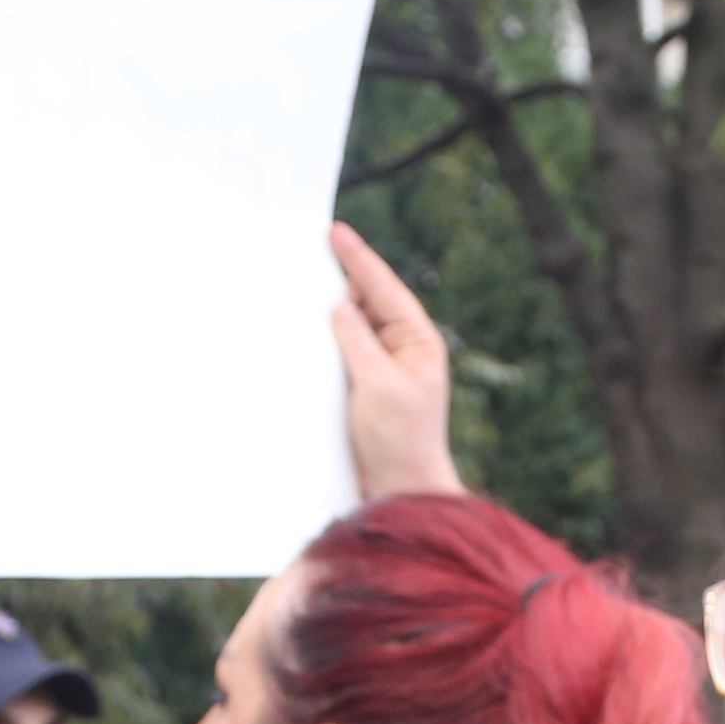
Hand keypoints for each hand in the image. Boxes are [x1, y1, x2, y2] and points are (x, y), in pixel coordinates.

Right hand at [330, 223, 463, 497]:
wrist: (402, 491)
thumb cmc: (400, 442)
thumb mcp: (378, 386)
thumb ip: (358, 342)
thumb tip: (341, 307)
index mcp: (419, 343)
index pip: (385, 289)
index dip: (359, 259)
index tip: (336, 231)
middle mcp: (404, 350)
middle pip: (370, 300)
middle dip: (344, 275)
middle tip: (314, 244)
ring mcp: (385, 368)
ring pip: (355, 324)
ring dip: (332, 306)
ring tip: (305, 278)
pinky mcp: (367, 387)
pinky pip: (344, 351)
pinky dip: (327, 337)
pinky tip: (307, 326)